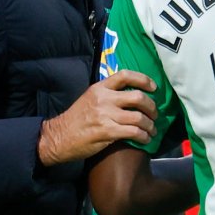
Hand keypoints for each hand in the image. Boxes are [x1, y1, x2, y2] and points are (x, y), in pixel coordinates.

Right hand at [37, 70, 158, 166]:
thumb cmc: (76, 119)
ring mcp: (106, 115)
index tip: (154, 87)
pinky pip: (133, 132)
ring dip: (150, 125)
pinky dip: (144, 136)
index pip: (125, 75)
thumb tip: (131, 96)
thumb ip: (108, 95)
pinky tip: (145, 139)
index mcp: (100, 88)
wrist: (58, 137)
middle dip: (152, 107)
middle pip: (138, 97)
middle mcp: (104, 99)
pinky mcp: (107, 131)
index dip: (143, 80)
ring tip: (152, 130)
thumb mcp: (90, 99)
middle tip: (155, 115)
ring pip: (139, 117)